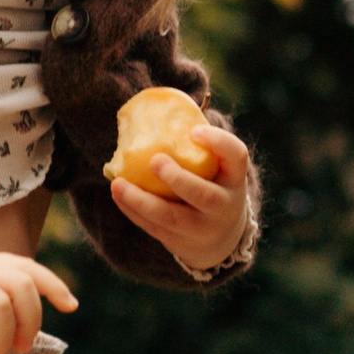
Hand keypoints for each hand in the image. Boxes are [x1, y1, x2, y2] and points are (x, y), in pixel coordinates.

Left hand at [105, 119, 252, 275]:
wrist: (222, 237)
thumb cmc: (212, 184)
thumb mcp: (218, 168)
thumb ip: (197, 146)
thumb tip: (152, 110)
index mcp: (235, 178)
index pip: (236, 156)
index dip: (217, 142)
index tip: (193, 130)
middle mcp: (225, 206)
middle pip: (203, 195)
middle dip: (177, 178)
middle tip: (154, 160)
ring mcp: (204, 229)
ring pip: (171, 217)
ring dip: (141, 200)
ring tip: (118, 183)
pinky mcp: (181, 243)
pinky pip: (154, 228)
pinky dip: (133, 211)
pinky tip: (118, 194)